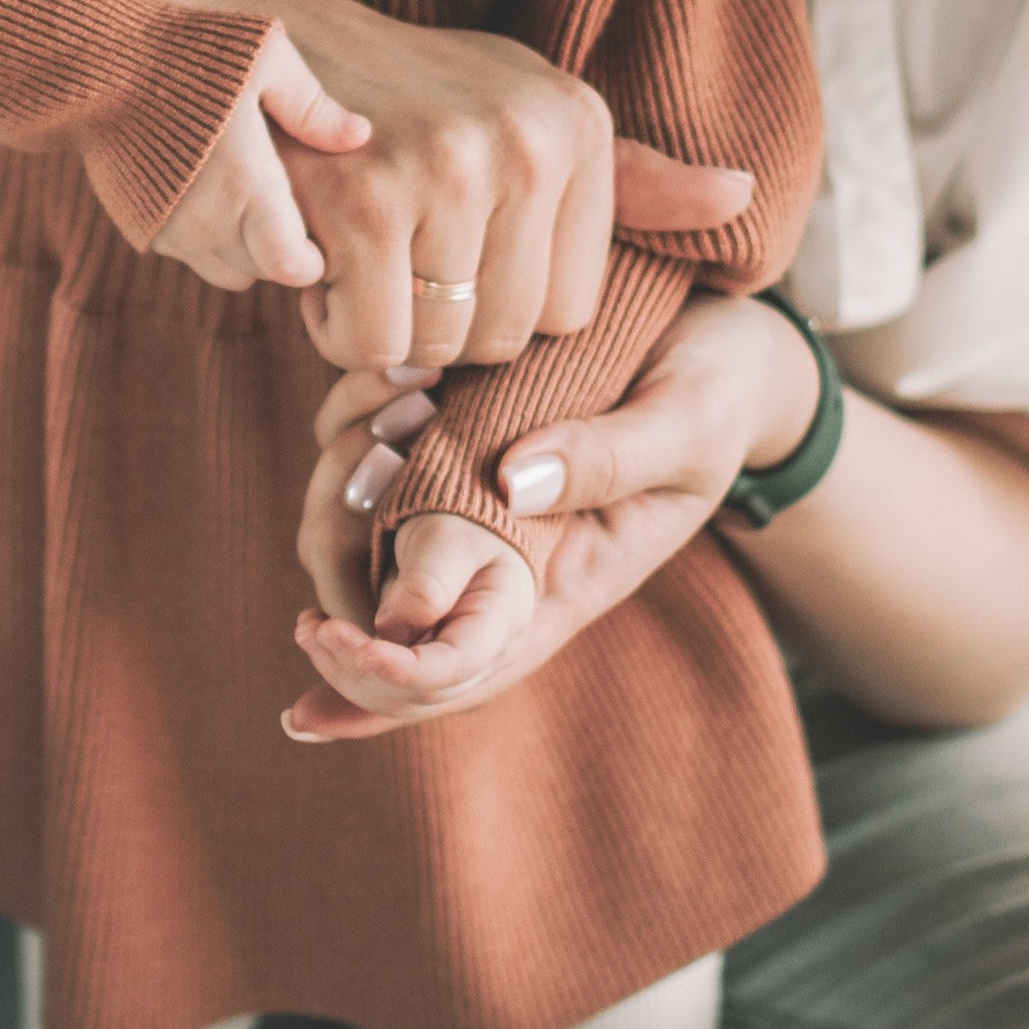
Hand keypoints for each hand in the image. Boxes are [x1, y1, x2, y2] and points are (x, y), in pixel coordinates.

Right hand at [149, 24, 372, 289]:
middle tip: (286, 202)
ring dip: (244, 249)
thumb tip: (359, 135)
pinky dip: (205, 236)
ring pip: (226, 271)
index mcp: (247, 185)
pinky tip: (204, 187)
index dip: (313, 259)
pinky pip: (189, 253)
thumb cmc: (190, 51)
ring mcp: (169, 228)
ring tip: (246, 194)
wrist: (96, 61)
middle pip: (263, 272)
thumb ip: (312, 106)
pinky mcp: (141, 226)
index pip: (292, 268)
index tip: (316, 230)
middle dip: (281, 249)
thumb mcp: (265, 58)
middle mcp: (206, 220)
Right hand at [271, 0, 755, 376]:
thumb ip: (632, 179)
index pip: (570, 313)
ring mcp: (447, 169)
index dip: (502, 305)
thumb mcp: (526, 116)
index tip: (453, 252)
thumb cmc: (406, 96)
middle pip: (506, 338)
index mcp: (576, 125)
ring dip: (384, 328)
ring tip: (358, 257)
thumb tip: (740, 197)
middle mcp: (526, 143)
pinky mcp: (364, 201)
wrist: (262, 40)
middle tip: (393, 259)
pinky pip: (371, 340)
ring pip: (438, 346)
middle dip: (441, 323)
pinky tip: (320, 264)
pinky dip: (335, 327)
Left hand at [287, 294, 819, 733]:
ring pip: (364, 543)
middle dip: (343, 645)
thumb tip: (511, 481)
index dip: (395, 685)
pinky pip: (372, 462)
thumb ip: (612, 456)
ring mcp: (472, 502)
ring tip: (376, 420)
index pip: (469, 668)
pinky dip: (354, 428)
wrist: (724, 342)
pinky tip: (383, 381)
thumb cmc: (718, 393)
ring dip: (340, 500)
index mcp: (565, 581)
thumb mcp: (687, 423)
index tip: (341, 652)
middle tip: (304, 629)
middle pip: (396, 633)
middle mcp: (506, 556)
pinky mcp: (450, 447)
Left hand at [288, 506, 537, 737]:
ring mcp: (449, 676)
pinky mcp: (417, 677)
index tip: (363, 650)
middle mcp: (480, 662)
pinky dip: (341, 700)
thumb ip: (427, 581)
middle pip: (416, 693)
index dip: (404, 669)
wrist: (465, 528)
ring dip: (340, 674)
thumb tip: (389, 630)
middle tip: (313, 627)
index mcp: (499, 623)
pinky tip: (297, 716)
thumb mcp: (449, 535)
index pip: (453, 667)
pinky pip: (381, 702)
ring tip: (306, 629)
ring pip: (392, 702)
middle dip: (357, 665)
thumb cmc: (462, 520)